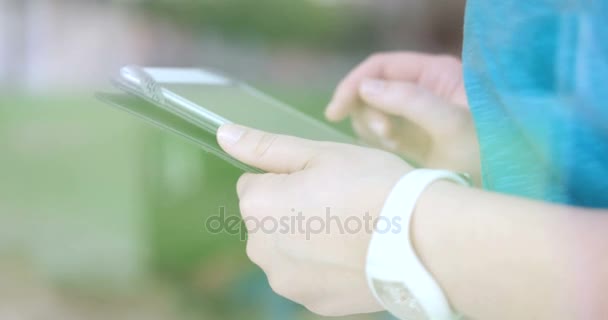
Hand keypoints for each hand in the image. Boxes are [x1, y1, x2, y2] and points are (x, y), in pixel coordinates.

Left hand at [217, 124, 411, 315]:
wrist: (424, 242)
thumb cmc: (373, 185)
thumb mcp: (319, 154)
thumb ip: (264, 147)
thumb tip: (222, 134)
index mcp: (258, 205)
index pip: (253, 184)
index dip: (286, 178)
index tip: (321, 181)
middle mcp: (259, 249)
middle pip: (266, 220)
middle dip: (290, 210)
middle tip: (338, 204)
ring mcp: (285, 282)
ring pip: (285, 250)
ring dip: (303, 241)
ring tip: (348, 231)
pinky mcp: (310, 303)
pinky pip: (306, 277)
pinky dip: (321, 267)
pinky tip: (352, 256)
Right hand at [326, 52, 480, 183]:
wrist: (507, 184)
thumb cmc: (486, 150)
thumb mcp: (450, 124)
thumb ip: (409, 101)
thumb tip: (364, 88)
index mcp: (434, 73)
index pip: (381, 67)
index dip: (354, 83)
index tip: (336, 110)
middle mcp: (423, 87)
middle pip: (373, 89)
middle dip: (368, 111)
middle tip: (385, 137)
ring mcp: (417, 112)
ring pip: (373, 111)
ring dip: (373, 127)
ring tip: (394, 146)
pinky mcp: (414, 136)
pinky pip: (382, 130)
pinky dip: (378, 140)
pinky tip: (395, 151)